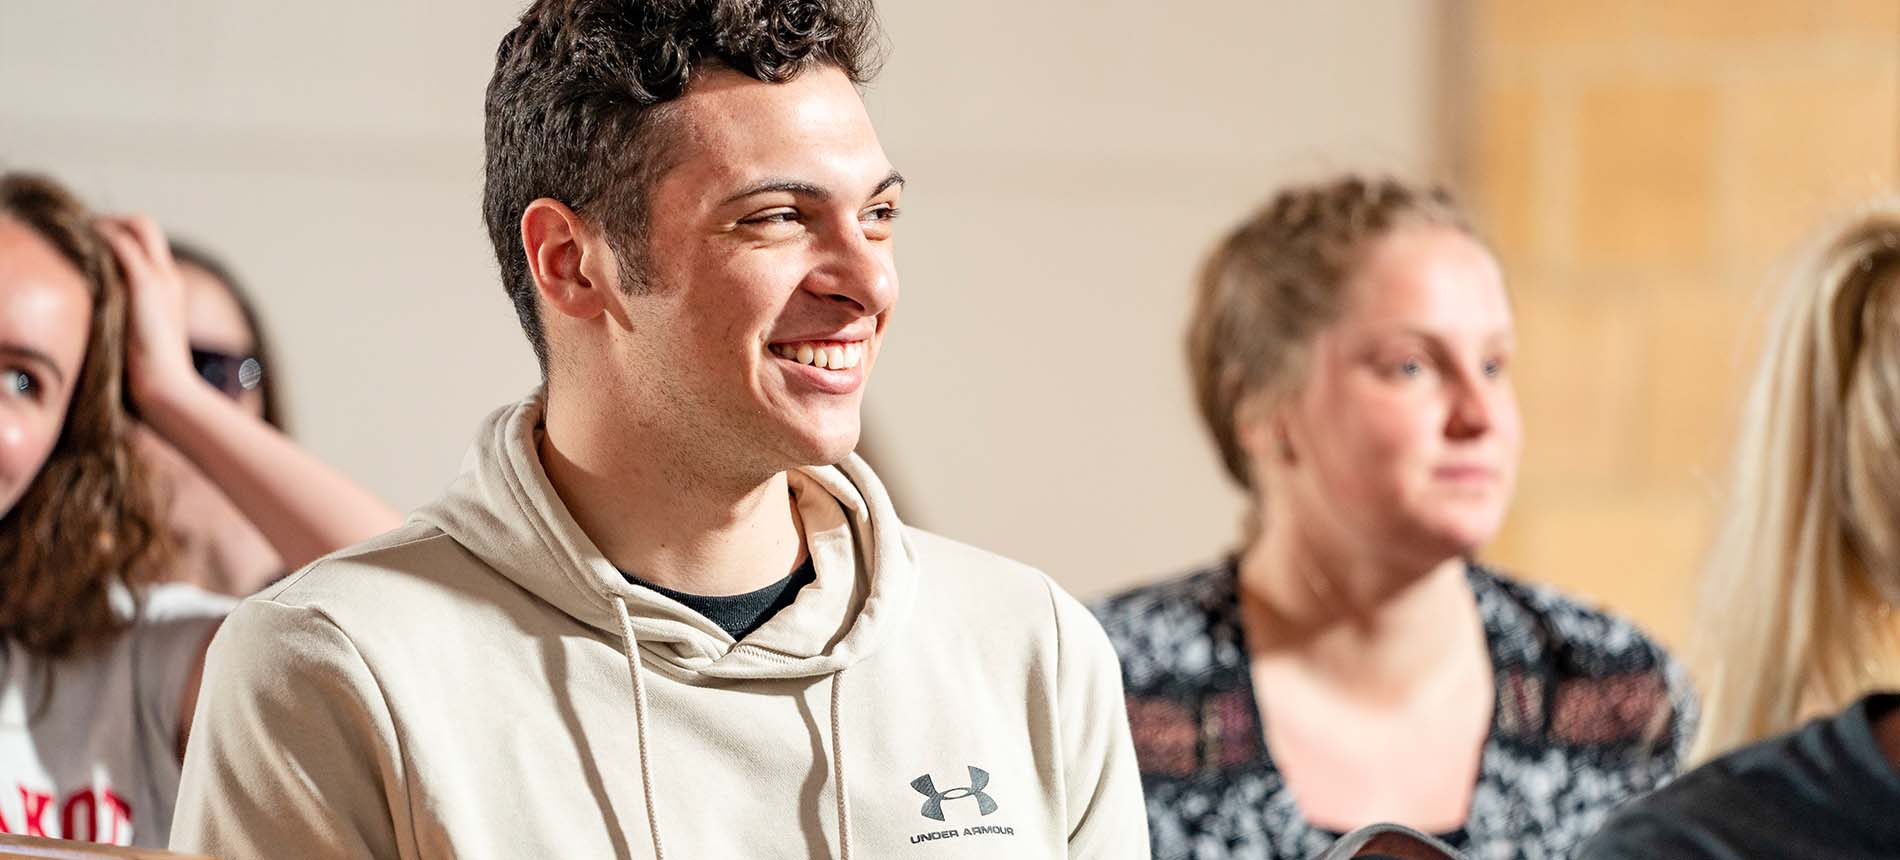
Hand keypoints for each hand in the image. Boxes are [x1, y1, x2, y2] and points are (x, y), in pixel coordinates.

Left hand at [96, 215, 199, 410]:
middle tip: (82, 233)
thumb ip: (124, 317)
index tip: (91, 245)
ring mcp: (161, 278)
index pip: (147, 243)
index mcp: (170, 288)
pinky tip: (79, 248)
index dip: (119, 235)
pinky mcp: (147, 284)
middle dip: (111, 220)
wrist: (168, 387)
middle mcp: (169, 276)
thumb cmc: (149, 376)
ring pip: (136, 225)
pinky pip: (121, 243)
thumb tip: (98, 316)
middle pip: (145, 224)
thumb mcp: (136, 338)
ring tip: (76, 235)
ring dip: (104, 224)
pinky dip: (101, 236)